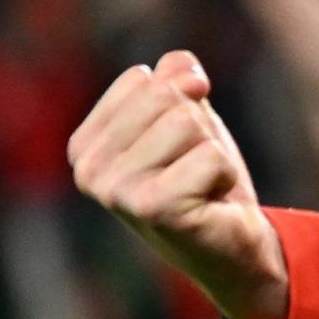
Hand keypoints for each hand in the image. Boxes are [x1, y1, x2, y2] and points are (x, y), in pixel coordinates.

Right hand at [69, 50, 289, 318]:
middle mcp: (88, 170)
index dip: (180, 103)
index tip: (179, 148)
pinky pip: (209, 155)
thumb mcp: (189, 115)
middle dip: (198, 127)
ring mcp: (115, 192)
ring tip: (202, 183)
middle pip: (165, 96)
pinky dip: (224, 173)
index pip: (142, 79)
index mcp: (84, 145)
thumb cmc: (204, 178)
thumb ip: (177, 79)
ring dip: (211, 150)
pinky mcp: (151, 209)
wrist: (234, 245)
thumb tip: (185, 72)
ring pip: (187, 121)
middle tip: (196, 167)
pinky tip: (211, 201)